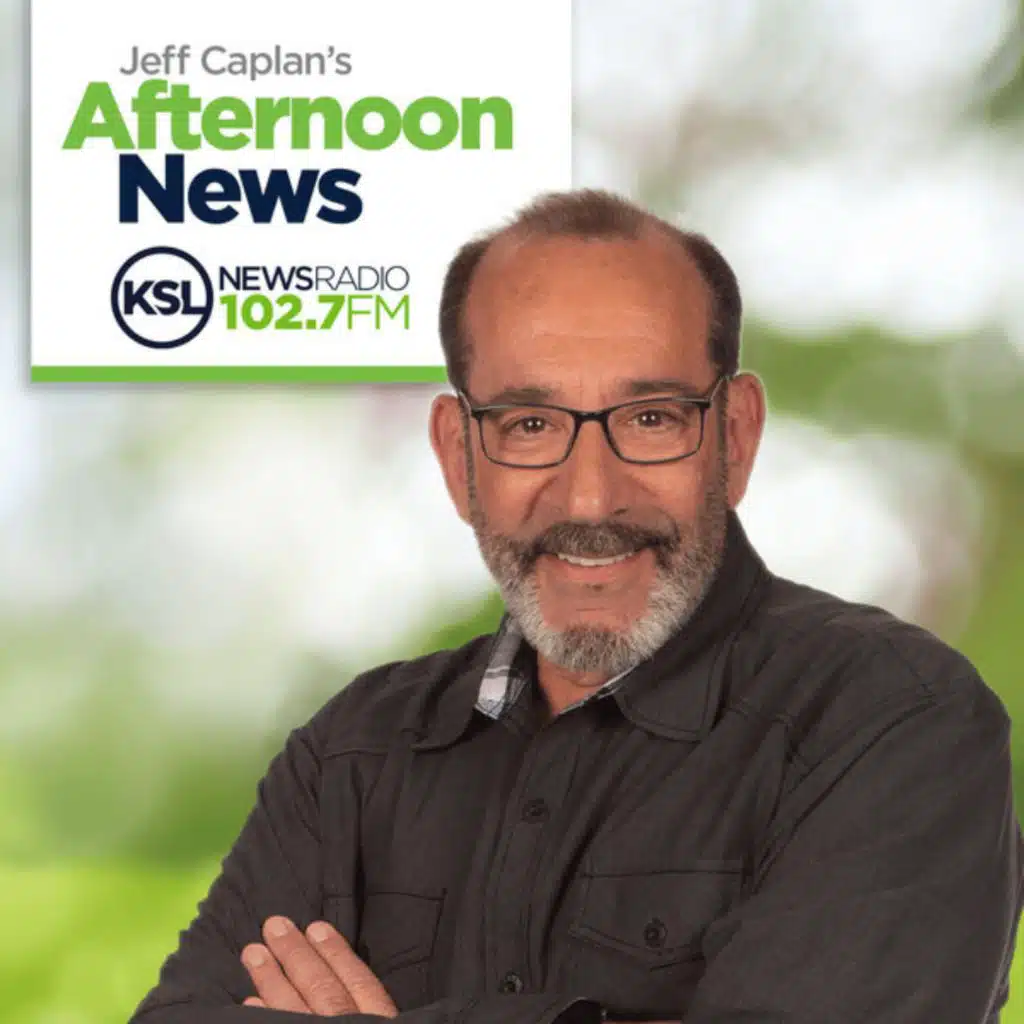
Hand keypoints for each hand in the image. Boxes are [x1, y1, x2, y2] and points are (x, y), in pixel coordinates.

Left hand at [241, 915, 398, 1016]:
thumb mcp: (394, 1017)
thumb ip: (373, 1000)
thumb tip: (350, 970)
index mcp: (379, 1018)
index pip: (359, 981)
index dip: (337, 952)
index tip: (316, 927)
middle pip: (323, 988)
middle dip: (296, 954)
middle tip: (273, 925)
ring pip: (294, 1009)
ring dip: (271, 979)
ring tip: (252, 952)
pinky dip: (263, 1015)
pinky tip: (249, 1000)